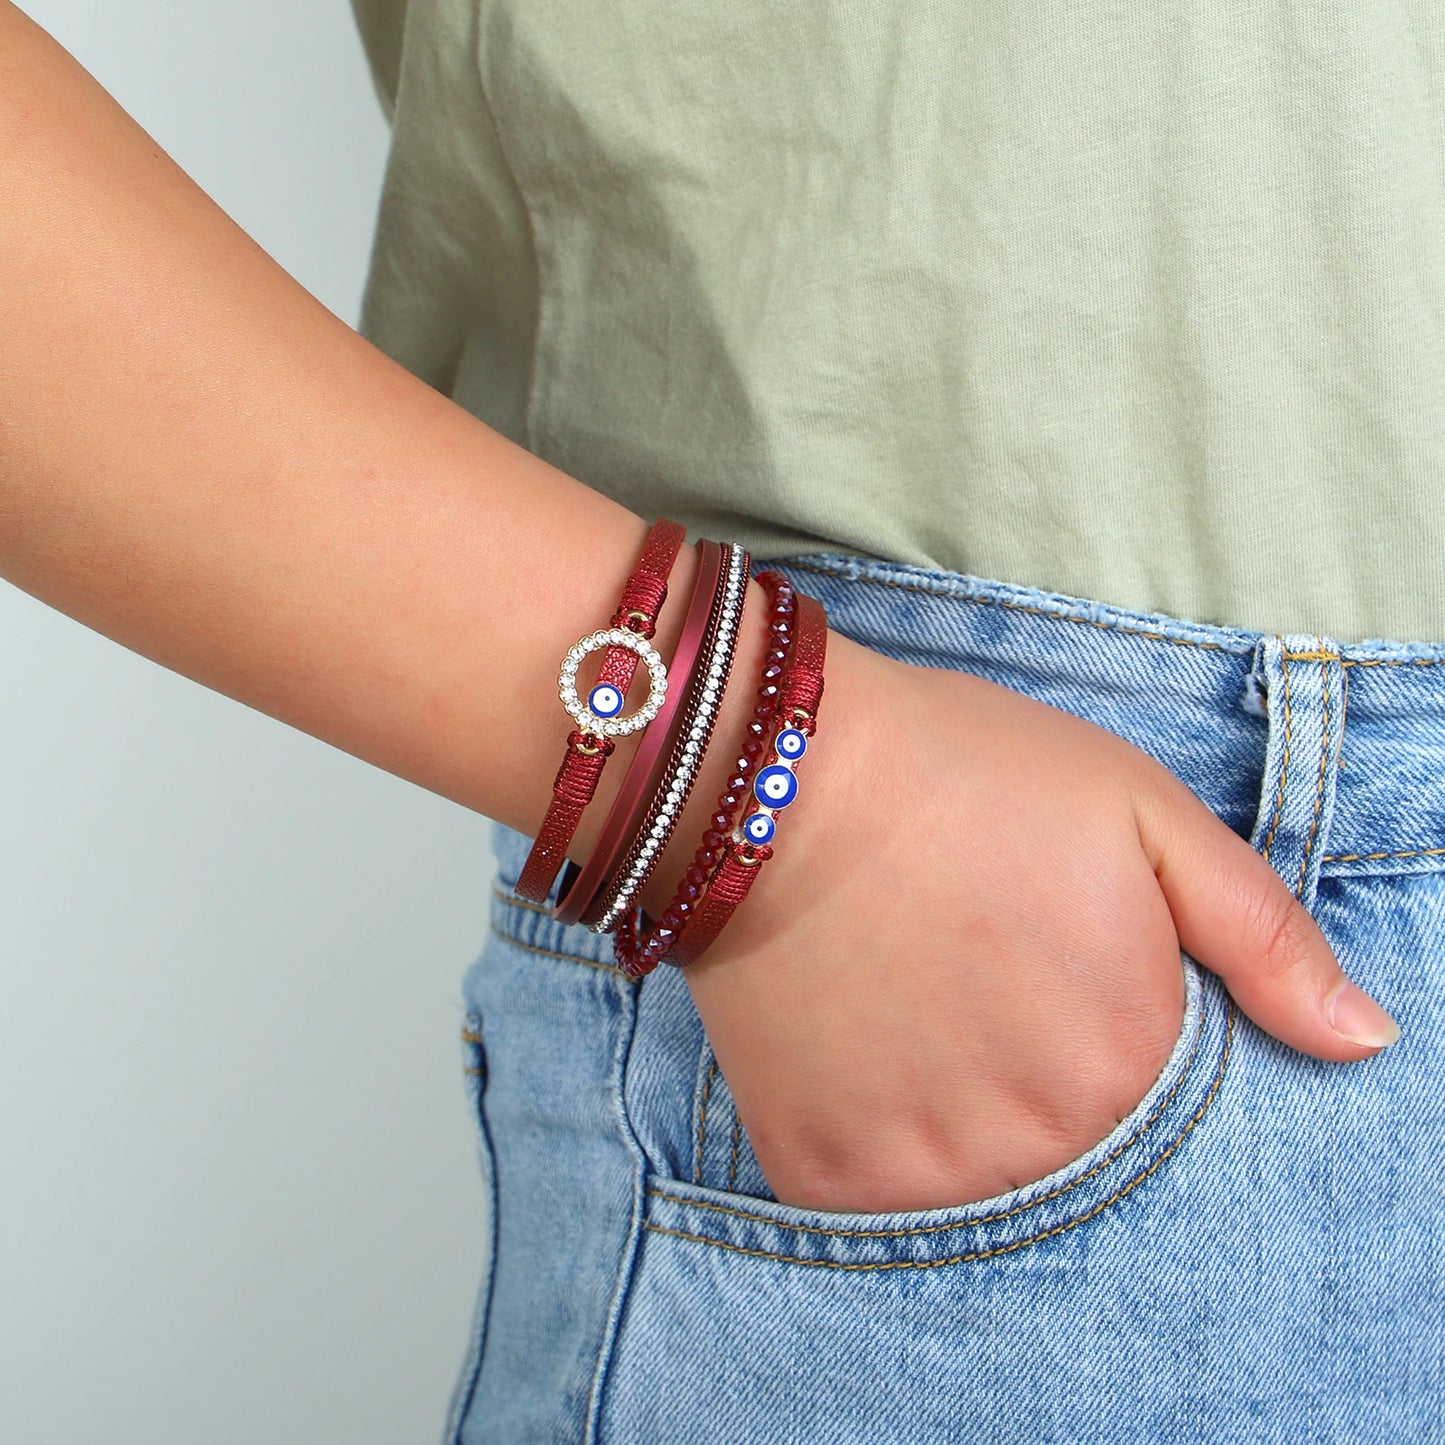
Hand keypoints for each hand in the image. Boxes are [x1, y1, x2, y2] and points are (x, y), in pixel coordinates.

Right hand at [679, 630, 1399, 1213]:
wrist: (776, 771)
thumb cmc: (966, 773)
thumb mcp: (1144, 814)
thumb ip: (1265, 935)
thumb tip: (1365, 1041)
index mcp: (1133, 1060)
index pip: (1171, 1112)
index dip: (1114, 1031)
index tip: (1056, 972)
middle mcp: (1040, 1143)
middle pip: (1076, 1162)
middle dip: (1041, 1084)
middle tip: (980, 984)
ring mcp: (925, 1169)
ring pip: (982, 1193)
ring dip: (964, 1123)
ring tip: (923, 1012)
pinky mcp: (826, 1174)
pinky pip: (881, 1208)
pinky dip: (881, 1143)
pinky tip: (867, 1054)